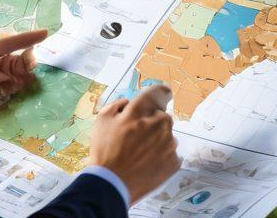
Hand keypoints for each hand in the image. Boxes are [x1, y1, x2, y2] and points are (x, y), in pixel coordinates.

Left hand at [0, 29, 47, 114]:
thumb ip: (6, 77)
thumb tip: (19, 80)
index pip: (14, 41)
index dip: (31, 38)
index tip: (46, 33)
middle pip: (13, 56)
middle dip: (23, 64)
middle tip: (31, 72)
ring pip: (8, 69)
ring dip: (15, 78)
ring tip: (17, 86)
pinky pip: (1, 79)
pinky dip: (6, 85)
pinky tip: (6, 91)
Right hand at [89, 85, 180, 203]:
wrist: (111, 185)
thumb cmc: (104, 151)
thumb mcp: (102, 120)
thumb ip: (118, 104)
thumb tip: (130, 102)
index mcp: (140, 111)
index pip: (158, 92)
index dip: (162, 92)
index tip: (165, 94)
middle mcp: (158, 123)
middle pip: (162, 116)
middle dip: (152, 122)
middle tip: (138, 137)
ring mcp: (168, 143)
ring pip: (167, 135)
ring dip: (157, 140)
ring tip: (141, 154)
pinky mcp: (174, 161)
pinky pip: (170, 153)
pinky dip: (162, 157)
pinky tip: (147, 164)